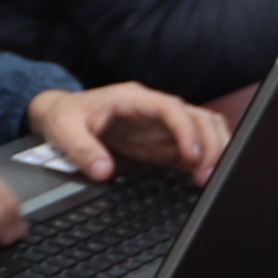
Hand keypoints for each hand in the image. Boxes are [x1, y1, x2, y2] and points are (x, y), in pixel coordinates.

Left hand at [28, 81, 226, 186]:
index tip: (191, 154)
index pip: (170, 108)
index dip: (185, 129)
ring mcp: (162, 126)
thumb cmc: (66, 116)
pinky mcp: (163, 142)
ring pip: (203, 129)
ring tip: (210, 178)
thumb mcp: (65, 130)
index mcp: (133, 99)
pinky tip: (202, 178)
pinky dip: (203, 161)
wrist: (63, 115)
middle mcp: (154, 109)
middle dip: (209, 144)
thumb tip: (104, 171)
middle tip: (208, 174)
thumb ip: (83, 149)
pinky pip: (193, 148)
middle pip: (197, 117)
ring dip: (213, 150)